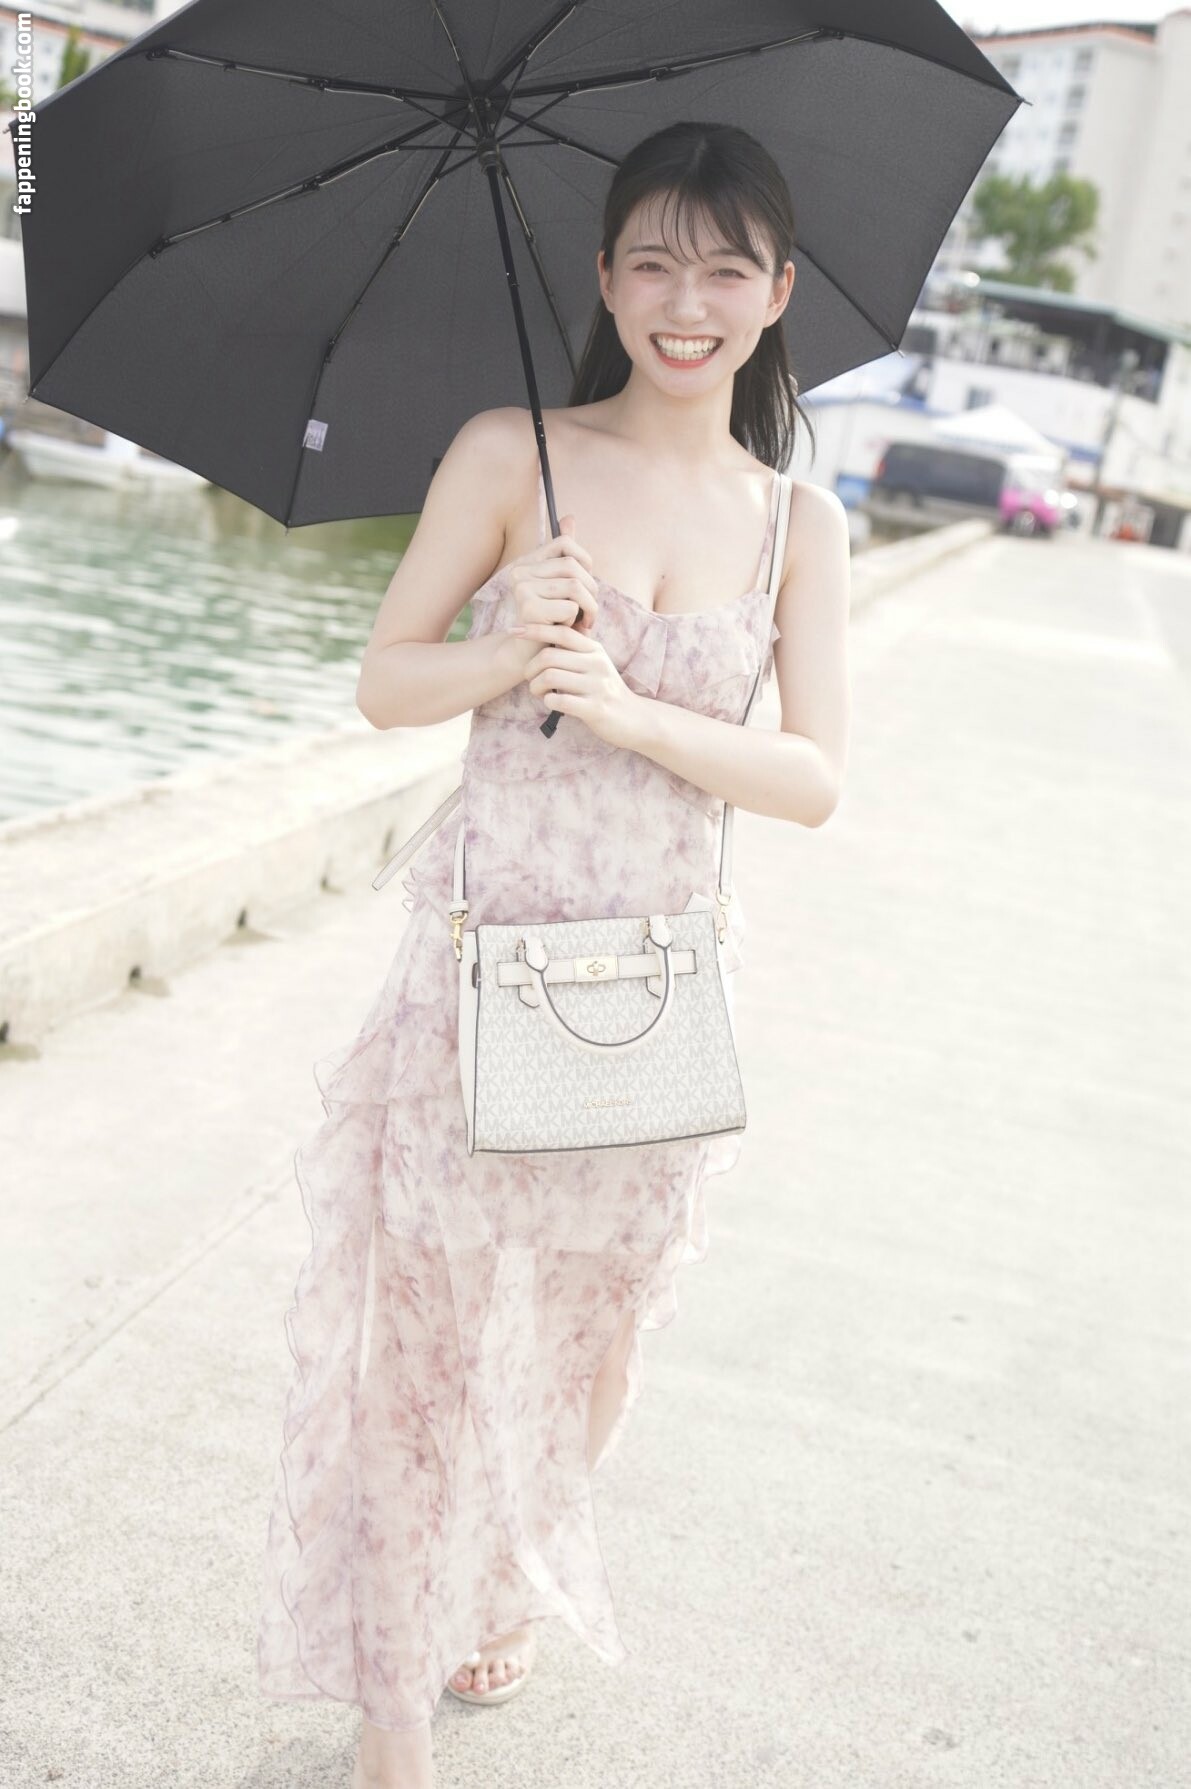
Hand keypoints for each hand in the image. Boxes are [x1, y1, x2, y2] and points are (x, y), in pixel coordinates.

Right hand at [506, 512, 599, 634]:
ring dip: (588, 609)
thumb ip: (564, 555)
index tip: (585, 585)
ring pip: (575, 586)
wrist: (529, 656)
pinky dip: (575, 622)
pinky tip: (565, 631)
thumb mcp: (559, 587)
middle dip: (591, 591)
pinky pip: (569, 607)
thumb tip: (569, 518)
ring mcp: (521, 589)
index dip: (585, 562)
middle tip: (589, 613)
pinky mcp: (528, 609)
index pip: (565, 543)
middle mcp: (519, 571)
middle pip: (573, 566)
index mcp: (526, 562)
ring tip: (583, 623)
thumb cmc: (550, 621)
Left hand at [510, 616, 645, 750]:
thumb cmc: (606, 690)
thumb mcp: (597, 663)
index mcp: (594, 650)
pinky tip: (550, 702)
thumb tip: (553, 626)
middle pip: (549, 656)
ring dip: (535, 686)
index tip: (514, 631)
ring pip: (550, 677)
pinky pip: (560, 701)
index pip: (561, 631)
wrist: (636, 720)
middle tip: (528, 678)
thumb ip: (578, 647)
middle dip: (530, 668)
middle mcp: (597, 664)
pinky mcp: (595, 709)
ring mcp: (597, 686)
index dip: (535, 629)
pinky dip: (548, 701)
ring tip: (538, 692)